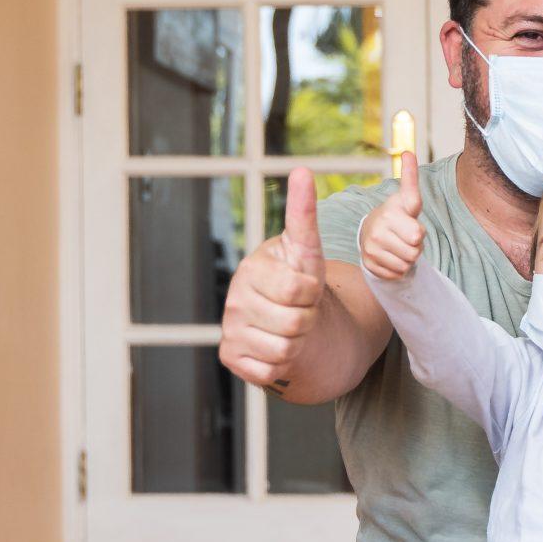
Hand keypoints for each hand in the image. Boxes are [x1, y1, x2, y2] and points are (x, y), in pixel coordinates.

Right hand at [222, 167, 329, 388]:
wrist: (287, 318)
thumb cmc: (298, 280)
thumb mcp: (306, 249)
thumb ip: (303, 213)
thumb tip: (301, 170)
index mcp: (253, 268)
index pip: (299, 288)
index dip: (312, 291)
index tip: (306, 285)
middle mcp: (235, 298)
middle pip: (295, 322)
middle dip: (307, 318)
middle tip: (300, 310)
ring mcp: (230, 328)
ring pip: (284, 349)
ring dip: (297, 342)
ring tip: (289, 327)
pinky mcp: (231, 357)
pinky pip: (269, 371)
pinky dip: (280, 365)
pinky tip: (273, 348)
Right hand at [359, 152, 426, 281]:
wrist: (371, 232)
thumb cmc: (397, 214)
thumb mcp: (406, 197)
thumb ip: (410, 178)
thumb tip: (408, 152)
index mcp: (390, 214)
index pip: (417, 234)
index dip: (418, 234)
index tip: (406, 229)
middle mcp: (378, 230)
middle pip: (416, 251)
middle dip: (416, 245)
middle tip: (406, 236)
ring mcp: (371, 248)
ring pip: (406, 264)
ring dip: (408, 257)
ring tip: (399, 244)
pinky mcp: (369, 264)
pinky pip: (396, 273)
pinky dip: (398, 268)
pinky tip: (391, 256)